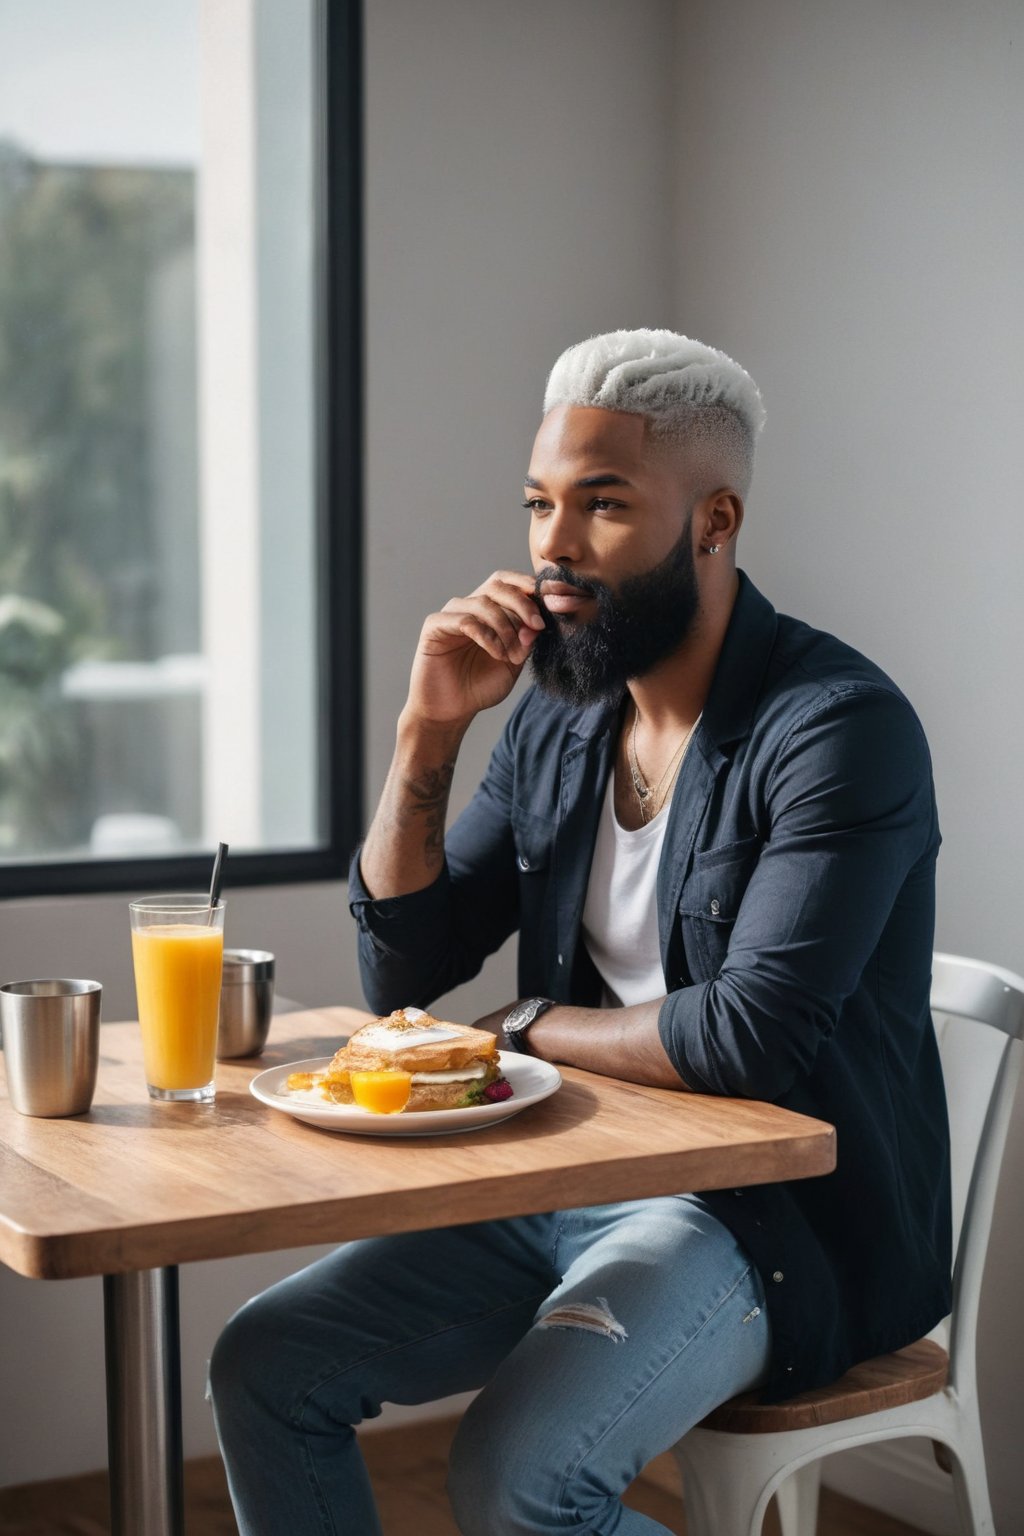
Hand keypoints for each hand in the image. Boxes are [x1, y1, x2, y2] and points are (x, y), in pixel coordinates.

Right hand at [404, 571, 545, 726]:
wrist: (451, 711)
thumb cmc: (480, 686)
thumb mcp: (514, 662)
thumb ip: (527, 641)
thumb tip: (539, 622)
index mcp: (491, 610)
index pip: (511, 583)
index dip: (533, 585)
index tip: (558, 596)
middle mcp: (470, 606)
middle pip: (499, 585)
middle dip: (523, 603)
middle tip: (538, 625)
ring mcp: (451, 613)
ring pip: (484, 602)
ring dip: (506, 627)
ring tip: (513, 654)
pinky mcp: (434, 625)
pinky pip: (465, 620)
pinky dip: (487, 636)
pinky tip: (497, 654)